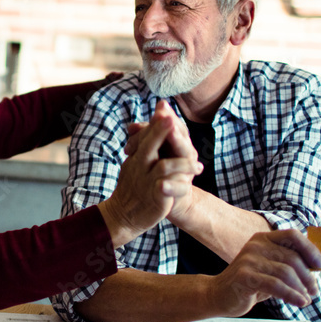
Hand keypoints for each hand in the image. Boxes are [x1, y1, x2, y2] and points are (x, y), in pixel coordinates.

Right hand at [100, 100, 202, 246]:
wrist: (123, 215)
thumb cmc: (133, 186)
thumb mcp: (135, 163)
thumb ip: (143, 142)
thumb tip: (147, 117)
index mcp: (138, 156)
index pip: (146, 134)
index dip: (156, 122)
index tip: (164, 106)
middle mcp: (140, 166)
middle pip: (149, 144)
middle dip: (160, 131)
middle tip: (170, 119)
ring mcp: (146, 182)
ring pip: (163, 167)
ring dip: (181, 163)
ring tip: (197, 164)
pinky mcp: (154, 198)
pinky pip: (166, 189)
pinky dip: (178, 185)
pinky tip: (190, 183)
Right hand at [207, 229, 320, 316]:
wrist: (218, 294)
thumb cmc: (248, 283)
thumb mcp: (269, 269)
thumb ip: (286, 264)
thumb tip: (315, 267)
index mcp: (263, 239)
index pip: (292, 235)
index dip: (309, 249)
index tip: (320, 265)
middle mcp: (256, 245)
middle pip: (292, 258)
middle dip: (308, 277)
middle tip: (314, 291)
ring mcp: (249, 260)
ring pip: (286, 272)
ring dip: (301, 288)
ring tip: (306, 299)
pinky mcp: (245, 276)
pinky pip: (276, 285)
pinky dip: (292, 295)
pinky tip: (300, 302)